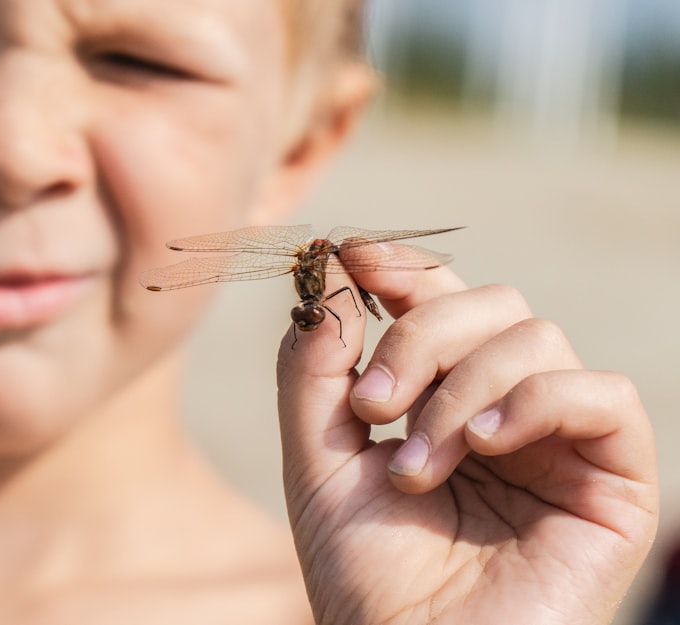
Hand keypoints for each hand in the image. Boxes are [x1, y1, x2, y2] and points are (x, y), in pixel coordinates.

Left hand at [276, 264, 658, 624]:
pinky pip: (601, 396)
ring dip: (459, 390)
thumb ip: (313, 372)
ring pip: (534, 339)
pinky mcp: (613, 482)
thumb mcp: (317, 460)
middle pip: (490, 303)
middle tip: (372, 409)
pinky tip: (483, 446)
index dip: (402, 266)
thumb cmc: (365, 573)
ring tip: (416, 467)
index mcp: (445, 397)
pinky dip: (533, 402)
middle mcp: (506, 408)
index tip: (352, 255)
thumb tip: (328, 282)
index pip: (440, 299)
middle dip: (418, 338)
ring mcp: (560, 442)